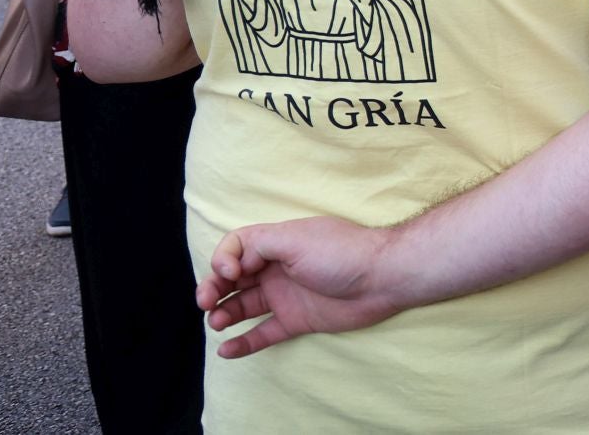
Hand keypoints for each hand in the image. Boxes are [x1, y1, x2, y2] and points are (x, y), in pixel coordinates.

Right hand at [196, 216, 403, 358]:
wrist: (383, 278)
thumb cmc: (341, 253)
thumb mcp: (295, 238)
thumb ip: (259, 245)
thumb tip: (233, 262)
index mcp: (277, 243)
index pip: (236, 247)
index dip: (223, 259)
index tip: (229, 272)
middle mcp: (277, 268)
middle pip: (233, 278)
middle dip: (213, 288)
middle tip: (205, 302)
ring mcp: (286, 295)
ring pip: (243, 306)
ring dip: (223, 313)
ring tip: (215, 322)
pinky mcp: (297, 320)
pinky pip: (263, 333)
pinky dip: (243, 341)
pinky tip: (226, 349)